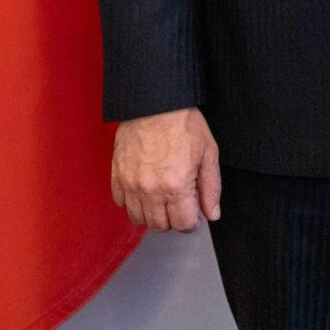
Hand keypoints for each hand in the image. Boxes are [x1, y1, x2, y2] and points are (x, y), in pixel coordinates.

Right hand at [110, 107, 220, 231]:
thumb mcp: (208, 153)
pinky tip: (145, 190)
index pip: (183, 224)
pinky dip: (133, 202)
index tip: (194, 215)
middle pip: (159, 226)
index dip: (192, 223)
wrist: (155, 103)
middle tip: (180, 206)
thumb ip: (211, 188)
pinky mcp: (117, 175)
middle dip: (173, 221)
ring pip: (138, 218)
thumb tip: (212, 214)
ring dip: (152, 215)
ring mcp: (130, 184)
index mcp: (176, 185)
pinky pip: (121, 203)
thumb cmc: (184, 124)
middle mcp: (150, 189)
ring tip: (163, 200)